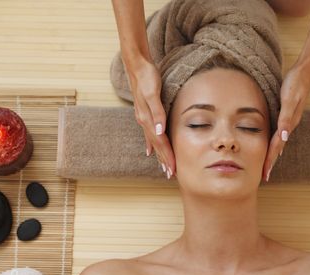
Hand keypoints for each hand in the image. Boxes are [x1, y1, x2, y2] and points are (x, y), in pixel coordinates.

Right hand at [127, 57, 175, 178]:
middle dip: (163, 160)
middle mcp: (144, 121)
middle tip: (171, 175)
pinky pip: (148, 134)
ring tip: (163, 167)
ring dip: (159, 155)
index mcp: (147, 118)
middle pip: (156, 145)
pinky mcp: (144, 113)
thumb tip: (159, 130)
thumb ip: (157, 111)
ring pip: (153, 141)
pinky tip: (150, 151)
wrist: (136, 65)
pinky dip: (151, 144)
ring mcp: (143, 118)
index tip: (172, 169)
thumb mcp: (153, 92)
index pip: (160, 142)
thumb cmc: (147, 77)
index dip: (167, 156)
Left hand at [263, 64, 309, 181]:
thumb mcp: (290, 100)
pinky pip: (279, 133)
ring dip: (273, 154)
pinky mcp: (286, 114)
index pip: (276, 146)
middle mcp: (289, 124)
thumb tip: (284, 137)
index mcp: (288, 123)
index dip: (270, 160)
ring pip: (278, 142)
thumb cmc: (295, 84)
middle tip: (264, 176)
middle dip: (271, 162)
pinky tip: (274, 145)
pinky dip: (275, 143)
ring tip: (267, 166)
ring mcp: (288, 120)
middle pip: (278, 148)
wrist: (304, 71)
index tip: (265, 174)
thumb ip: (286, 118)